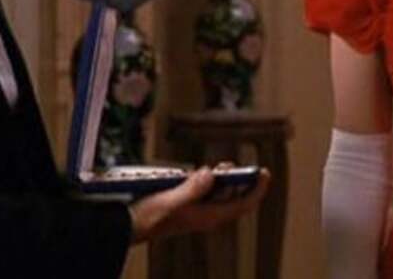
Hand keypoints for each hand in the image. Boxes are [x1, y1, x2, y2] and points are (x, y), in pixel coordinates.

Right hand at [128, 167, 270, 242]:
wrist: (128, 226)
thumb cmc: (148, 217)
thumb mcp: (170, 201)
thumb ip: (192, 188)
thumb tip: (211, 173)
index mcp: (209, 217)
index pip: (242, 204)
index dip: (256, 189)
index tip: (265, 173)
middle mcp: (206, 215)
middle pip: (233, 198)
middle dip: (239, 181)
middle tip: (233, 165)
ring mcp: (197, 211)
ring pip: (220, 194)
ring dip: (223, 180)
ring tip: (221, 167)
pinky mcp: (186, 206)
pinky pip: (205, 193)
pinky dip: (208, 181)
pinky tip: (201, 173)